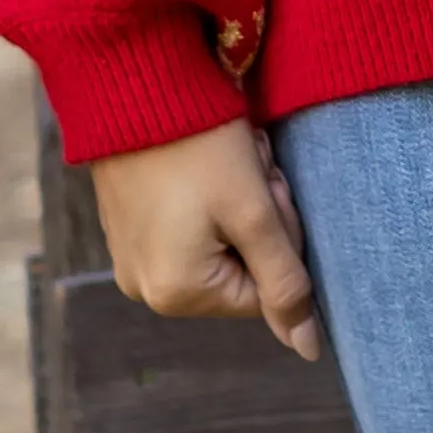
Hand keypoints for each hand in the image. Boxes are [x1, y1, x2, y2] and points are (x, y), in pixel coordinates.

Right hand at [94, 121, 321, 360]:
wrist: (133, 82)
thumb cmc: (200, 147)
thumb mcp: (254, 213)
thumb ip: (286, 284)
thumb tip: (307, 350)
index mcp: (176, 294)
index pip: (267, 291)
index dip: (281, 238)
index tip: (269, 190)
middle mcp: (145, 288)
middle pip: (241, 270)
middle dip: (259, 220)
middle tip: (251, 169)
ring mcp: (130, 258)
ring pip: (219, 245)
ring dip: (238, 203)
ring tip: (227, 161)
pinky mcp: (125, 227)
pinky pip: (187, 228)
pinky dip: (209, 196)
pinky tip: (204, 161)